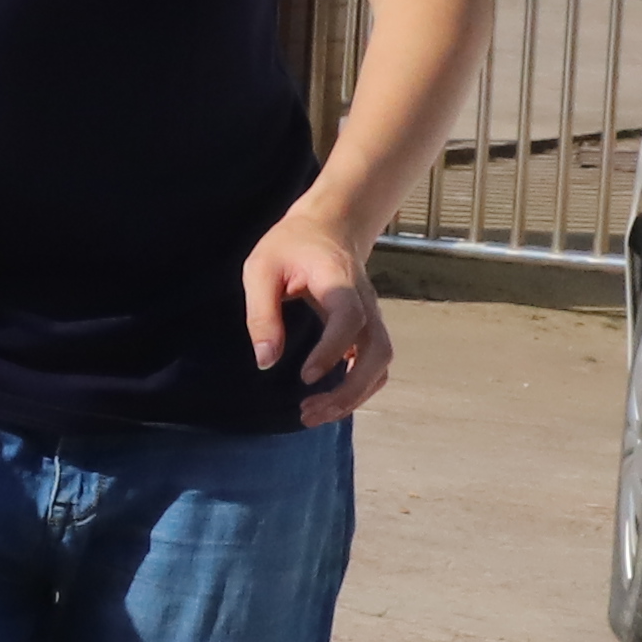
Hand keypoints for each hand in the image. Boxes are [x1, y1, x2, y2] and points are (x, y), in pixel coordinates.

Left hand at [244, 210, 394, 425]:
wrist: (329, 227)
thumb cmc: (290, 246)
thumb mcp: (261, 269)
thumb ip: (262, 313)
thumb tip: (265, 361)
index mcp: (339, 281)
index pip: (350, 318)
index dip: (333, 350)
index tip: (306, 377)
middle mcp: (365, 302)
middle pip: (378, 352)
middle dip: (349, 389)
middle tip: (308, 411)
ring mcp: (372, 317)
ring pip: (381, 364)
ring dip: (354, 395)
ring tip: (313, 414)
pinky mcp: (368, 329)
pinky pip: (375, 365)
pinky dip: (359, 389)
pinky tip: (329, 403)